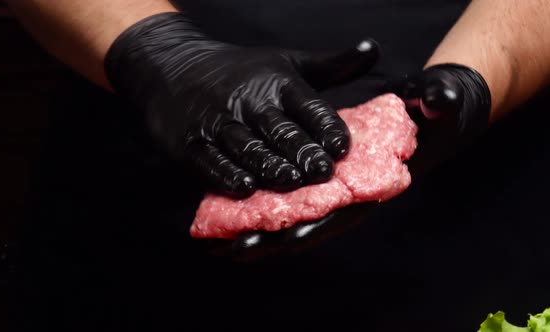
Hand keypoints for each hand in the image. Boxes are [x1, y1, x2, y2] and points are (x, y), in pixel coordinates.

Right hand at [104, 12, 378, 198]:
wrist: (173, 67)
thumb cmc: (239, 71)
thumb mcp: (286, 61)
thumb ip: (331, 65)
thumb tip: (373, 49)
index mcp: (277, 83)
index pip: (308, 105)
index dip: (326, 126)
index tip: (342, 147)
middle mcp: (248, 101)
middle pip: (280, 129)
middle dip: (301, 151)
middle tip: (321, 172)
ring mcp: (217, 121)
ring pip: (247, 147)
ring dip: (269, 165)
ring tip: (289, 180)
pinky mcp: (190, 141)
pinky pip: (211, 160)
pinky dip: (227, 174)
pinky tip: (244, 187)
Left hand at [213, 64, 491, 261]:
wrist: (430, 113)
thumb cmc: (437, 109)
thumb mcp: (442, 100)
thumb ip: (439, 100)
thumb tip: (434, 100)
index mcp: (375, 185)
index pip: (340, 212)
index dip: (310, 228)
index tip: (277, 240)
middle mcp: (351, 194)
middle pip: (308, 223)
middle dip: (271, 238)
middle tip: (231, 248)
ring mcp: (333, 189)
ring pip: (292, 215)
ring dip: (258, 228)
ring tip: (219, 240)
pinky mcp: (320, 179)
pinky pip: (288, 198)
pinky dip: (261, 207)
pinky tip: (230, 211)